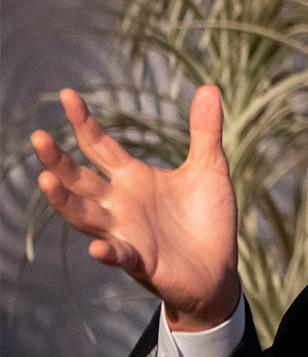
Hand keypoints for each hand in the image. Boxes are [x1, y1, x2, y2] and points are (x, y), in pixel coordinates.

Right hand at [31, 86, 240, 330]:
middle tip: (39, 137)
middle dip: (58, 160)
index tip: (67, 93)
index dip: (84, 121)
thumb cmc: (208, 219)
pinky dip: (107, 251)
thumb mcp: (209, 167)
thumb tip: (210, 86)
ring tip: (45, 179)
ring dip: (65, 200)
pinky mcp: (142, 260)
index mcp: (134, 178)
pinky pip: (119, 255)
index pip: (99, 145)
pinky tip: (97, 246)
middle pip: (80, 179)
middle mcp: (121, 204)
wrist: (219, 269)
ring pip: (85, 215)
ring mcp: (126, 232)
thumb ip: (204, 130)